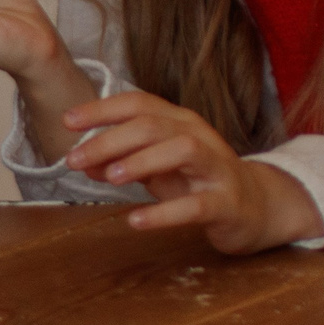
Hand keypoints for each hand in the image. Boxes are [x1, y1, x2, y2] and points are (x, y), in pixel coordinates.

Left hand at [62, 92, 322, 254]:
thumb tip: (83, 161)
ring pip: (181, 150)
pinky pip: (196, 205)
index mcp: (180, 122)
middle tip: (76, 159)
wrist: (256, 207)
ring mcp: (216, 169)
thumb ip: (122, 161)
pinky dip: (164, 212)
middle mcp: (199, 137)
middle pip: (153, 125)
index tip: (67, 122)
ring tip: (111, 178)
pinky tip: (137, 220)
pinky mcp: (227, 204)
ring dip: (142, 161)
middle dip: (110, 139)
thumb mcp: (157, 168)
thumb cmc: (199, 181)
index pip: (138, 104)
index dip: (101, 109)